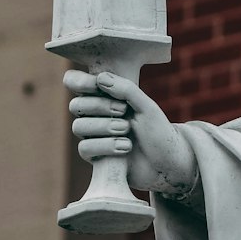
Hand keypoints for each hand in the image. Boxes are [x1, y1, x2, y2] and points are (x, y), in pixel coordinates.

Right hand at [64, 70, 197, 196]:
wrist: (167, 161)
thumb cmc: (157, 130)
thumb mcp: (146, 106)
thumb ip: (127, 90)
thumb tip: (101, 78)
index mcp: (104, 96)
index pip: (74, 81)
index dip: (80, 82)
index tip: (99, 85)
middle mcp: (95, 115)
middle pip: (76, 105)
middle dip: (99, 106)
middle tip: (123, 111)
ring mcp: (93, 136)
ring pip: (78, 126)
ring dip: (104, 126)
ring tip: (126, 130)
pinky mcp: (95, 156)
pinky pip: (84, 148)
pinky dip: (106, 146)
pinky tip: (125, 147)